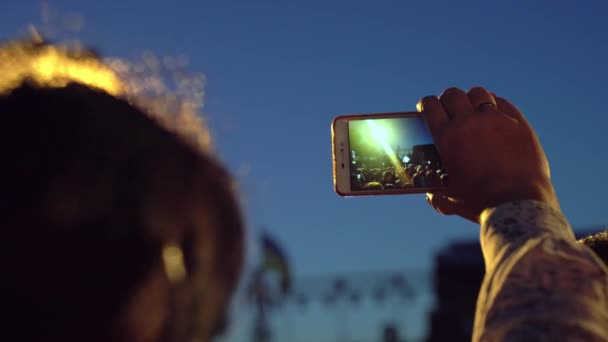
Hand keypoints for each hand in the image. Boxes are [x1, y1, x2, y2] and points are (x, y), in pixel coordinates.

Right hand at [418, 87, 559, 222]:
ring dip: (471, 99)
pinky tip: (494, 113)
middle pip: (452, 94)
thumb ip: (436, 194)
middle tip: (448, 107)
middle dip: (447, 99)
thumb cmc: (480, 203)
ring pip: (478, 93)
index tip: (426, 107)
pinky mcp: (519, 123)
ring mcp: (496, 120)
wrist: (517, 203)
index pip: (430, 106)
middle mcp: (469, 122)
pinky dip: (495, 105)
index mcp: (447, 138)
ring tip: (473, 108)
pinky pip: (503, 103)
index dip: (426, 104)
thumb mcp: (450, 200)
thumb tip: (431, 194)